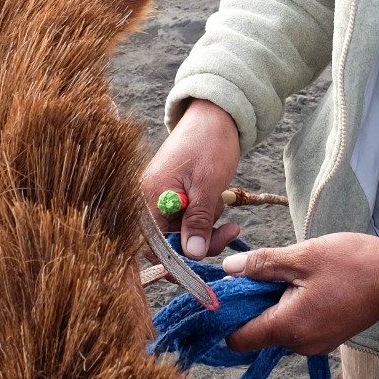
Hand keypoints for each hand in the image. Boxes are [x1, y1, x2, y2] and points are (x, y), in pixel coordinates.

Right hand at [142, 99, 242, 258]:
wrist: (215, 115)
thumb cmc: (209, 145)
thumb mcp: (207, 187)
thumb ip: (197, 222)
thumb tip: (191, 255)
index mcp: (150, 197)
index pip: (152, 245)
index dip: (175, 260)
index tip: (202, 263)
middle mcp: (148, 199)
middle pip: (169, 241)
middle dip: (201, 239)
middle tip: (230, 230)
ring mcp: (160, 196)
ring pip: (182, 230)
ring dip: (206, 224)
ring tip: (220, 200)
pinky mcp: (173, 193)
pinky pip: (187, 216)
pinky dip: (204, 213)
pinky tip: (216, 196)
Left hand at [222, 233, 378, 355]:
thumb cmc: (353, 263)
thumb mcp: (302, 256)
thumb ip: (261, 264)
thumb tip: (227, 270)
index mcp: (289, 328)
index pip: (239, 339)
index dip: (228, 315)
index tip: (231, 289)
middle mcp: (300, 346)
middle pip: (257, 333)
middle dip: (253, 305)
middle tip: (266, 271)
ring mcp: (317, 345)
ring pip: (278, 329)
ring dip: (275, 304)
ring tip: (293, 275)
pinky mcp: (329, 339)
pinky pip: (297, 328)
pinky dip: (293, 309)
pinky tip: (308, 284)